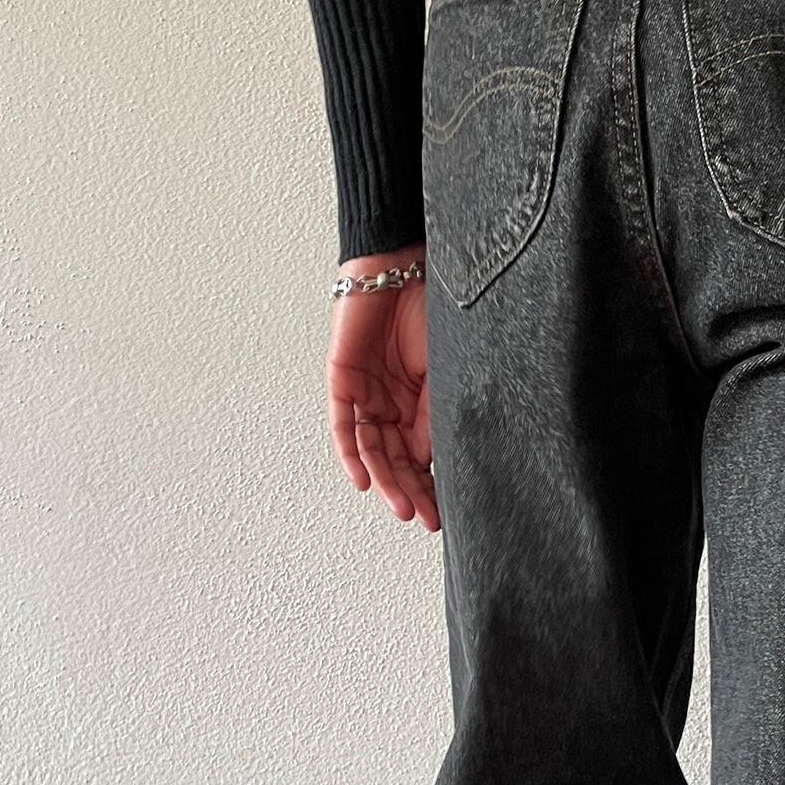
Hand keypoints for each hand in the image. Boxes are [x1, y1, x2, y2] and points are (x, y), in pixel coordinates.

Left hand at [327, 249, 437, 530]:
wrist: (400, 265)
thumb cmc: (429, 307)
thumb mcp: (442, 371)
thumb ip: (434, 416)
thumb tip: (431, 462)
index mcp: (416, 400)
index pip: (420, 453)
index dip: (430, 485)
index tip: (442, 514)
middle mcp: (389, 401)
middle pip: (395, 458)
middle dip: (409, 491)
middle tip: (423, 519)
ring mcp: (365, 392)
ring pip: (370, 448)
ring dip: (385, 480)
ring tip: (401, 506)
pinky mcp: (342, 379)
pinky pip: (343, 425)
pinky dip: (351, 453)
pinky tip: (362, 480)